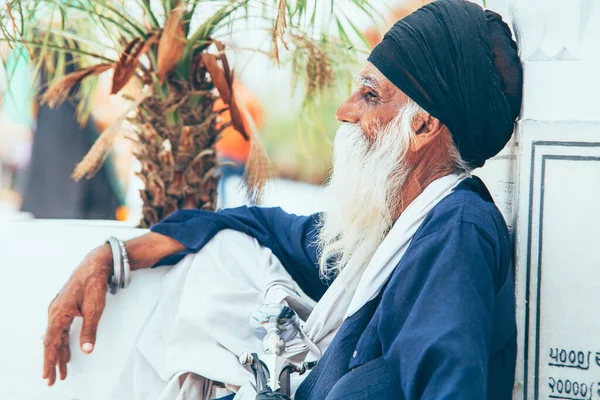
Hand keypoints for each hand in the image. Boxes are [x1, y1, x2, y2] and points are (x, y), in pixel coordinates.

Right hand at [43, 245, 111, 385]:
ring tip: (62, 370)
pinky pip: (61, 329)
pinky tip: (66, 351)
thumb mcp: (94, 309)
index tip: (48, 375)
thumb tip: (87, 349)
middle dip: (52, 361)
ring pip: (57, 336)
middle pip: (51, 342)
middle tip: (53, 379)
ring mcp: (59, 309)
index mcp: (58, 312)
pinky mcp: (65, 307)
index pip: (51, 342)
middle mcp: (55, 311)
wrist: (96, 264)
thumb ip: (89, 330)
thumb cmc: (94, 284)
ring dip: (59, 353)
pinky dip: (64, 341)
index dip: (50, 360)